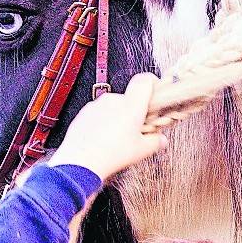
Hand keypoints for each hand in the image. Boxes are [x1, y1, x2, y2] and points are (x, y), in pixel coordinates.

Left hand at [48, 73, 166, 180]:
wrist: (81, 162)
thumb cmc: (110, 154)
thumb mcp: (141, 150)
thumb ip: (156, 141)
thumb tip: (161, 139)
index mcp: (131, 105)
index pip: (145, 80)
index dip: (153, 84)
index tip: (155, 95)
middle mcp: (114, 100)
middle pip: (130, 98)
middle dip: (136, 112)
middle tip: (138, 130)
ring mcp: (97, 105)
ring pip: (114, 106)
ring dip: (119, 118)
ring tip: (118, 139)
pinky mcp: (84, 113)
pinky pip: (100, 113)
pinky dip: (104, 122)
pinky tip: (104, 139)